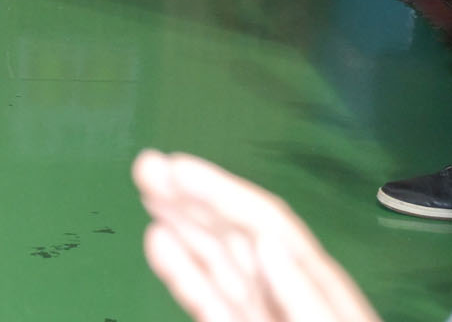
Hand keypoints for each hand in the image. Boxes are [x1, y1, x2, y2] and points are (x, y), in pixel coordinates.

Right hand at [133, 151, 378, 321]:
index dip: (223, 192)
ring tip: (145, 190)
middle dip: (192, 199)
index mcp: (325, 291)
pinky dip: (181, 274)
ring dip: (180, 225)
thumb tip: (266, 242)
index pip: (269, 227)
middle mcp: (288, 295)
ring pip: (215, 265)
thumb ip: (305, 295)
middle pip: (235, 238)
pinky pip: (206, 303)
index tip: (178, 165)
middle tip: (145, 165)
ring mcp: (261, 316)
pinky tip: (158, 242)